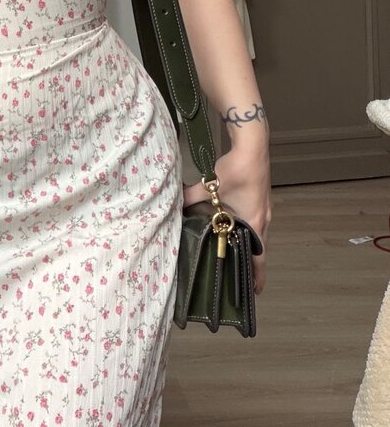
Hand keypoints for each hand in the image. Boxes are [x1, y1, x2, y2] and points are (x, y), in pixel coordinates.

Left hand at [182, 144, 271, 294]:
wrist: (252, 145)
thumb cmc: (235, 169)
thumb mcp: (209, 186)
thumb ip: (190, 197)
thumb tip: (173, 205)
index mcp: (255, 221)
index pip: (259, 257)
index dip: (257, 276)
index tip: (255, 293)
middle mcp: (263, 218)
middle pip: (259, 248)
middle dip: (250, 264)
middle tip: (240, 279)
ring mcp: (264, 208)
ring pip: (258, 234)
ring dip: (249, 246)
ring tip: (236, 256)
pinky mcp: (261, 198)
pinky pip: (256, 221)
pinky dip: (248, 229)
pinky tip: (235, 228)